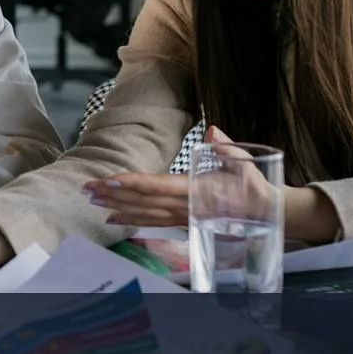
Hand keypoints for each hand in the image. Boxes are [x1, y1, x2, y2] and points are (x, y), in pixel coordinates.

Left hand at [86, 126, 269, 229]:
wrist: (265, 213)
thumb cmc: (252, 183)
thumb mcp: (243, 162)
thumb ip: (226, 148)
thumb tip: (212, 132)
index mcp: (196, 190)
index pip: (158, 186)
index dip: (133, 184)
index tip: (111, 179)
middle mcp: (184, 206)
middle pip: (143, 201)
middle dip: (113, 194)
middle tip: (87, 188)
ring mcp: (182, 217)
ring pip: (143, 213)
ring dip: (115, 206)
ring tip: (92, 199)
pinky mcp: (181, 222)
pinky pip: (151, 222)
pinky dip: (130, 219)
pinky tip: (111, 217)